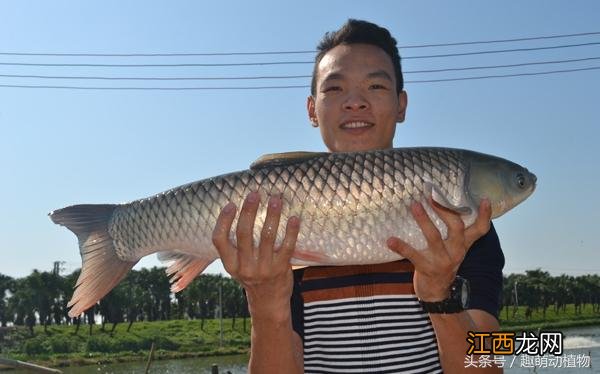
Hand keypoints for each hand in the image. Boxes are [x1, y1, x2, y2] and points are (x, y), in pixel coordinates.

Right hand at [212, 192, 299, 319]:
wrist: (269, 302)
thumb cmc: (252, 275)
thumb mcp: (237, 265)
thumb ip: (236, 245)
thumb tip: (242, 210)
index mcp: (230, 264)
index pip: (219, 240)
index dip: (223, 221)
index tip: (231, 204)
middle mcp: (244, 267)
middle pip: (243, 234)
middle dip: (249, 211)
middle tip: (255, 194)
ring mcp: (263, 269)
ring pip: (267, 237)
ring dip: (272, 215)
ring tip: (276, 199)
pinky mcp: (281, 270)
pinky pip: (287, 247)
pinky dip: (291, 231)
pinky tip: (294, 218)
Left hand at [387, 198, 491, 301]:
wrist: (436, 293)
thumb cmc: (442, 262)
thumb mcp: (453, 249)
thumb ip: (453, 232)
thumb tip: (442, 203)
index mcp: (463, 244)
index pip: (480, 230)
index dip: (485, 215)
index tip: (485, 199)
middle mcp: (456, 251)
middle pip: (457, 228)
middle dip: (446, 210)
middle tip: (433, 195)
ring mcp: (442, 260)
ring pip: (434, 237)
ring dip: (424, 220)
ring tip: (414, 206)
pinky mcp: (426, 268)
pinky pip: (413, 255)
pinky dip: (401, 246)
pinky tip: (390, 240)